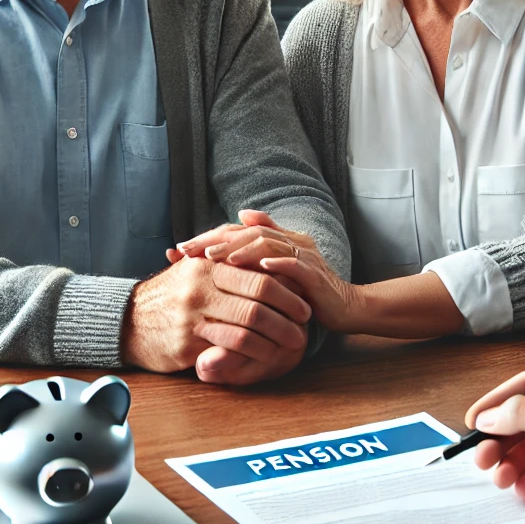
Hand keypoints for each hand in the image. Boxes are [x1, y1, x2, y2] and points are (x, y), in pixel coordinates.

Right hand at [121, 254, 310, 384]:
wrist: (127, 322)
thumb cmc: (172, 295)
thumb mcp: (196, 269)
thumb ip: (228, 263)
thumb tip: (270, 257)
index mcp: (207, 264)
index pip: (258, 273)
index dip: (286, 289)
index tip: (304, 300)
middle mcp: (201, 286)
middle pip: (258, 298)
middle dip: (288, 312)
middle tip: (306, 322)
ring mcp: (193, 315)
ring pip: (247, 325)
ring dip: (277, 336)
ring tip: (295, 342)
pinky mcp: (186, 343)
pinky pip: (229, 348)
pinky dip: (254, 353)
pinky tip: (268, 357)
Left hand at [181, 210, 366, 333]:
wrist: (344, 307)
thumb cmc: (306, 291)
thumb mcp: (277, 272)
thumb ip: (259, 250)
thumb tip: (240, 216)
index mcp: (279, 239)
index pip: (238, 230)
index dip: (209, 236)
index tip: (180, 249)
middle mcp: (290, 241)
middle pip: (248, 232)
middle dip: (215, 240)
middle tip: (188, 250)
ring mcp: (303, 256)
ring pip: (267, 244)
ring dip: (239, 249)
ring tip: (214, 258)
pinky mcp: (315, 274)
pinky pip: (294, 265)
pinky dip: (276, 263)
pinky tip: (257, 268)